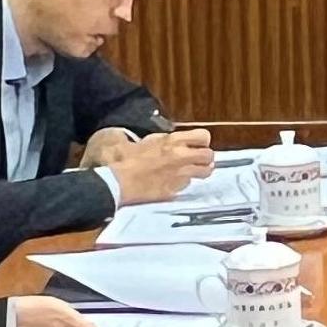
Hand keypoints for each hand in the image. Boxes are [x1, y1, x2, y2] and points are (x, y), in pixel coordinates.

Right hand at [95, 127, 220, 203]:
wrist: (117, 182)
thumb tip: (147, 137)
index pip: (203, 136)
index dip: (202, 141)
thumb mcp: (136, 140)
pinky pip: (187, 186)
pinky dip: (183, 184)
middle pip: (209, 155)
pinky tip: (173, 183)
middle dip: (205, 158)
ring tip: (193, 172)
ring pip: (205, 172)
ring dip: (201, 171)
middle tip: (197, 160)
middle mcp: (180, 156)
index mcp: (171, 141)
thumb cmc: (123, 160)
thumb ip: (151, 139)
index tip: (197, 144)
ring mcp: (179, 175)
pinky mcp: (175, 190)